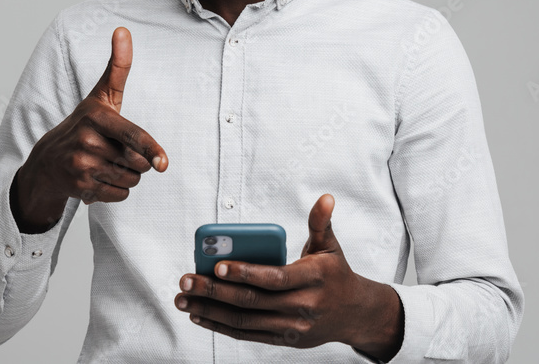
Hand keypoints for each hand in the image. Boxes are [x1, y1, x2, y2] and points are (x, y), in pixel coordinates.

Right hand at [11, 27, 167, 232]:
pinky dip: (116, 190)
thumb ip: (117, 66)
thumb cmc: (84, 124)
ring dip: (128, 176)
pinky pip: (120, 195)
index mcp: (97, 117)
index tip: (163, 163)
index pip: (131, 136)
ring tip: (107, 163)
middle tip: (117, 150)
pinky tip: (99, 177)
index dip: (150, 149)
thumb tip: (122, 30)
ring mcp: (81, 166)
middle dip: (138, 161)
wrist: (48, 160)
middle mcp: (87, 141)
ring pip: (131, 180)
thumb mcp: (101, 95)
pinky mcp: (80, 188)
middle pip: (138, 162)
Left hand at [175, 194, 403, 359]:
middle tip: (186, 281)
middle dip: (214, 292)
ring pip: (244, 321)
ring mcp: (292, 327)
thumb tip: (326, 198)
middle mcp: (303, 305)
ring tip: (183, 300)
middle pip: (252, 301)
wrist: (355, 313)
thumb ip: (321, 222)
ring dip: (210, 311)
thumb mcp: (330, 246)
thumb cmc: (335, 274)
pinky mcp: (284, 339)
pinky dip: (221, 327)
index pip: (275, 277)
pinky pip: (247, 334)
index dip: (245, 273)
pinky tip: (200, 316)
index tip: (217, 266)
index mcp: (314, 278)